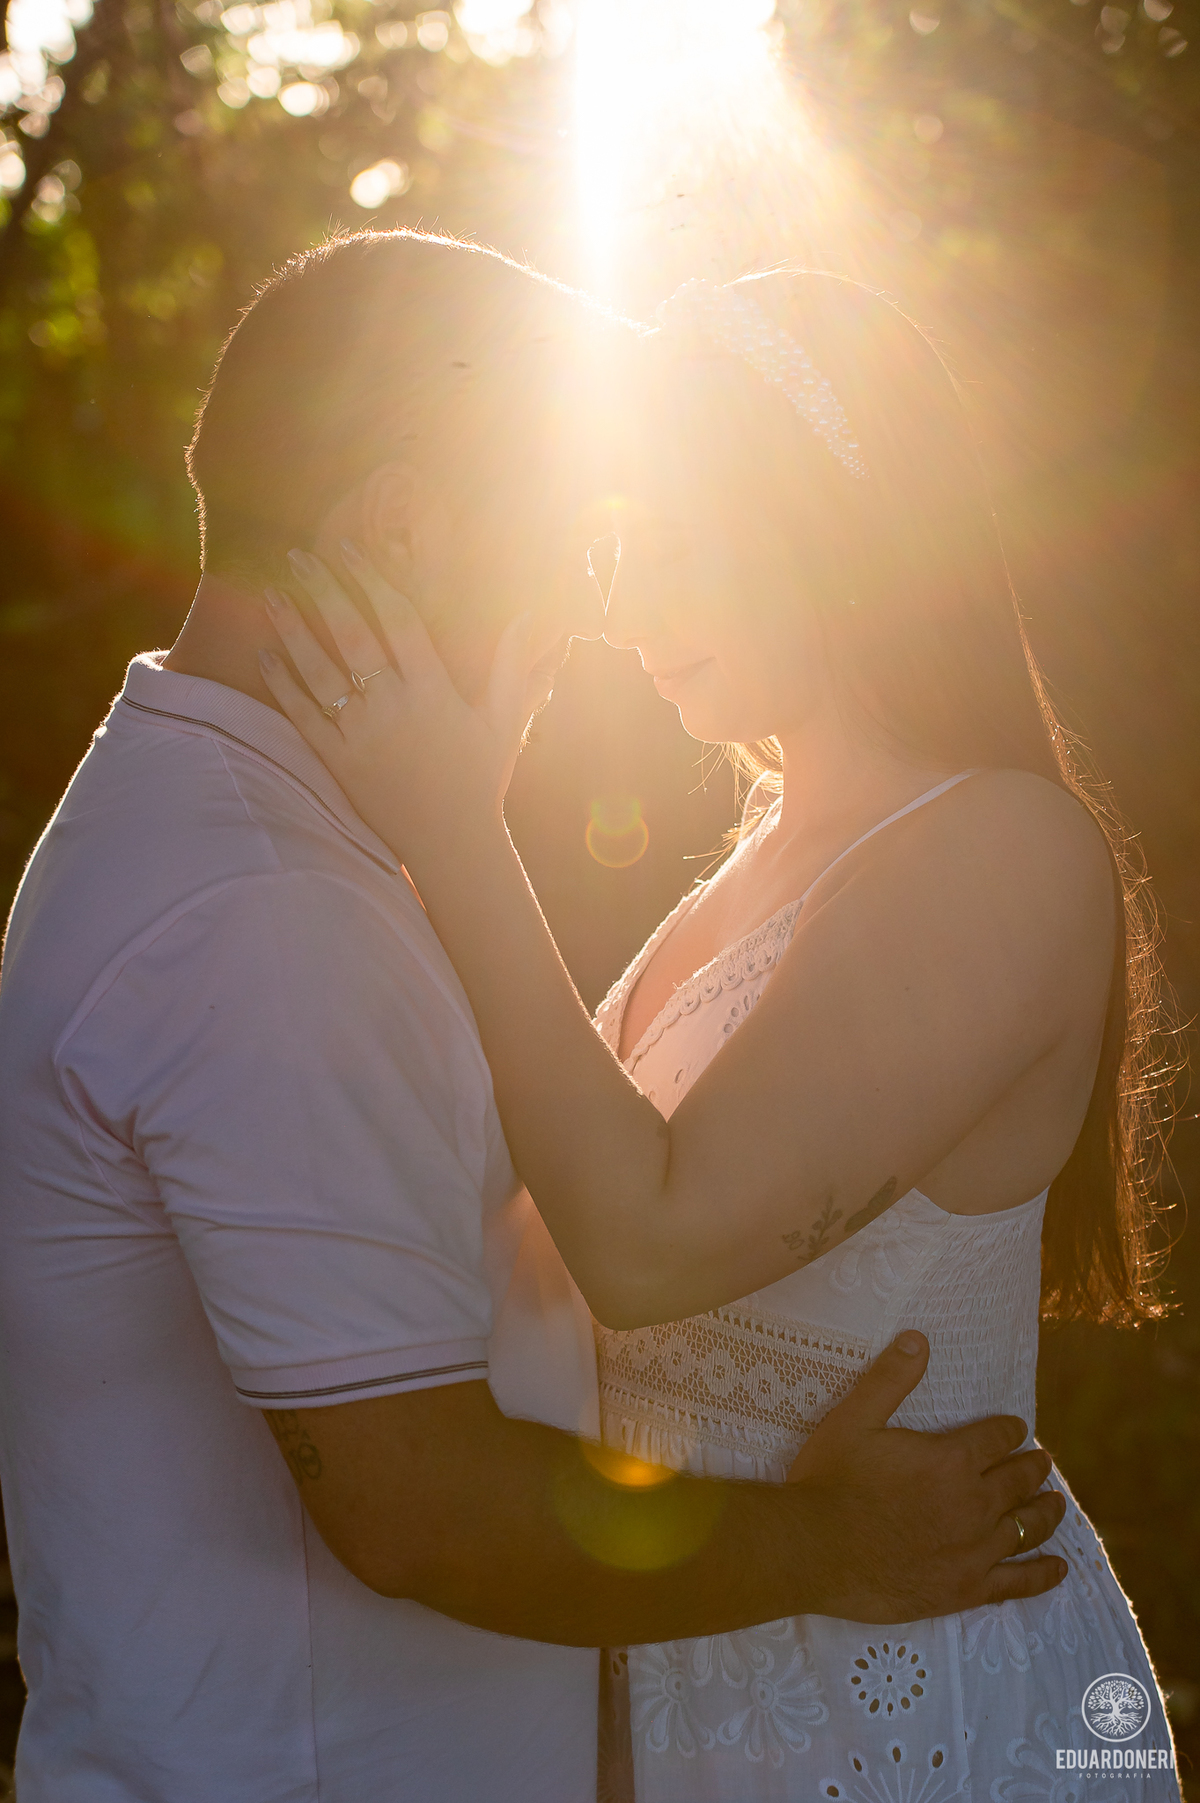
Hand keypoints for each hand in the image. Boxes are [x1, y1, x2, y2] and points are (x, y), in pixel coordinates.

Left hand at [258, 545, 538, 859]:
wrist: (452, 844)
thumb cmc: (481, 781)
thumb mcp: (504, 721)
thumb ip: (512, 666)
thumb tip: (528, 615)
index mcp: (434, 692)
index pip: (399, 621)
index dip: (372, 580)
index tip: (350, 549)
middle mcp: (394, 708)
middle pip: (352, 636)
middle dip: (323, 590)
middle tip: (298, 555)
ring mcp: (362, 736)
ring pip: (320, 672)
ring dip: (293, 629)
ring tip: (271, 593)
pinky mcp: (339, 763)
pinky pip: (303, 718)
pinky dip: (283, 686)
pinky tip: (265, 655)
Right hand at [787, 1331, 1065, 1621]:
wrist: (813, 1549)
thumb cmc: (831, 1480)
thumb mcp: (854, 1418)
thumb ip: (890, 1378)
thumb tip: (919, 1338)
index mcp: (951, 1460)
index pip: (997, 1438)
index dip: (1010, 1430)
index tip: (1017, 1429)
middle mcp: (973, 1504)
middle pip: (1018, 1481)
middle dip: (1034, 1467)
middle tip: (1043, 1462)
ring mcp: (973, 1551)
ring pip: (1025, 1528)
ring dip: (1045, 1512)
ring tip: (1056, 1504)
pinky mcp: (965, 1589)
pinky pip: (1016, 1583)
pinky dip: (1042, 1574)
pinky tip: (1059, 1568)